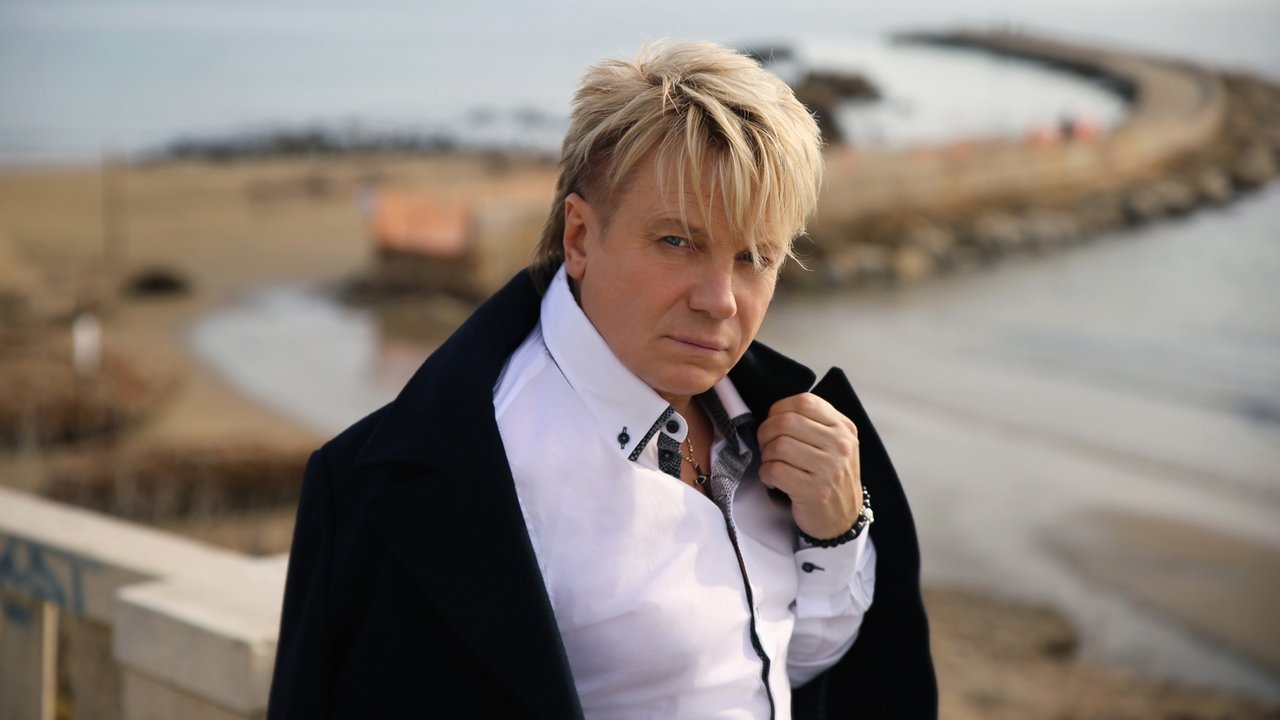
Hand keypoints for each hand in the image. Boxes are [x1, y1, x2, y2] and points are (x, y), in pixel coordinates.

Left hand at [756, 392, 861, 539]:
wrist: (843, 519)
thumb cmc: (831, 477)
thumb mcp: (835, 444)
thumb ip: (815, 423)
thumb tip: (777, 412)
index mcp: (843, 428)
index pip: (804, 402)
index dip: (779, 409)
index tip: (774, 423)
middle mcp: (839, 445)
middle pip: (786, 422)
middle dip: (766, 432)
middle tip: (767, 445)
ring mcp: (828, 468)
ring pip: (779, 445)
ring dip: (766, 456)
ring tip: (773, 464)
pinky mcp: (814, 490)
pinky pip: (775, 470)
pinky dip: (766, 475)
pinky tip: (773, 480)